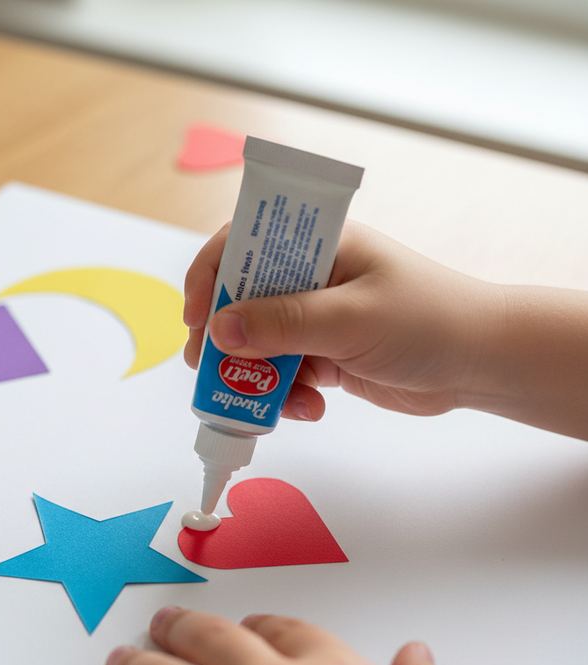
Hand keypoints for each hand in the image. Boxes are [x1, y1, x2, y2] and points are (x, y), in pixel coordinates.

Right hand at [183, 221, 497, 422]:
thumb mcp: (351, 318)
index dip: (210, 275)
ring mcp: (315, 319)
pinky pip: (284, 374)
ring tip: (268, 404)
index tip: (195, 318)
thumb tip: (218, 330)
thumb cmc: (427, 321)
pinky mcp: (324, 356)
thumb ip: (284, 324)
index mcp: (318, 247)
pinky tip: (311, 409)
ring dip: (256, 377)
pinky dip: (286, 396)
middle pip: (241, 301)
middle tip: (210, 369)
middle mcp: (310, 279)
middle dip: (223, 339)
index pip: (244, 245)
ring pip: (258, 345)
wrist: (478, 365)